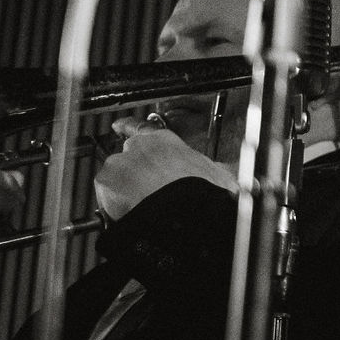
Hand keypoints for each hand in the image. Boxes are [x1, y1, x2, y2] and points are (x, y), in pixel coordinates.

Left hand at [92, 123, 236, 221]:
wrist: (181, 214)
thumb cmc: (200, 192)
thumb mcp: (219, 176)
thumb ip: (218, 171)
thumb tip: (234, 177)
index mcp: (164, 140)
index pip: (140, 127)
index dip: (128, 126)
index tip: (119, 125)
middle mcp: (138, 146)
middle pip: (127, 156)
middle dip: (134, 172)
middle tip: (147, 190)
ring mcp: (119, 163)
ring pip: (115, 175)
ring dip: (123, 187)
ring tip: (140, 205)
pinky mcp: (105, 182)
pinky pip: (105, 192)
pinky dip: (112, 202)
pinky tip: (130, 210)